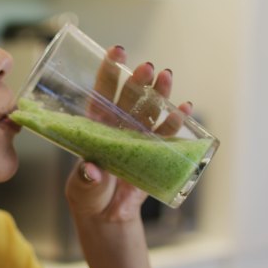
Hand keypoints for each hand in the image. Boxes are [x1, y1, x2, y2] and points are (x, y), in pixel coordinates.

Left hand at [67, 46, 191, 224]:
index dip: (108, 73)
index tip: (116, 51)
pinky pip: (168, 135)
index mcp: (95, 128)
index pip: (100, 95)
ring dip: (159, 94)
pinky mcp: (154, 154)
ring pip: (150, 111)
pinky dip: (177, 122)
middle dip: (137, 81)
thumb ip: (86, 179)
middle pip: (128, 99)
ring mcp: (137, 138)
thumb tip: (91, 170)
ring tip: (166, 77)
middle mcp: (117, 128)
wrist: (106, 216)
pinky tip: (186, 108)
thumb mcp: (82, 188)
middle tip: (146, 67)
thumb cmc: (88, 195)